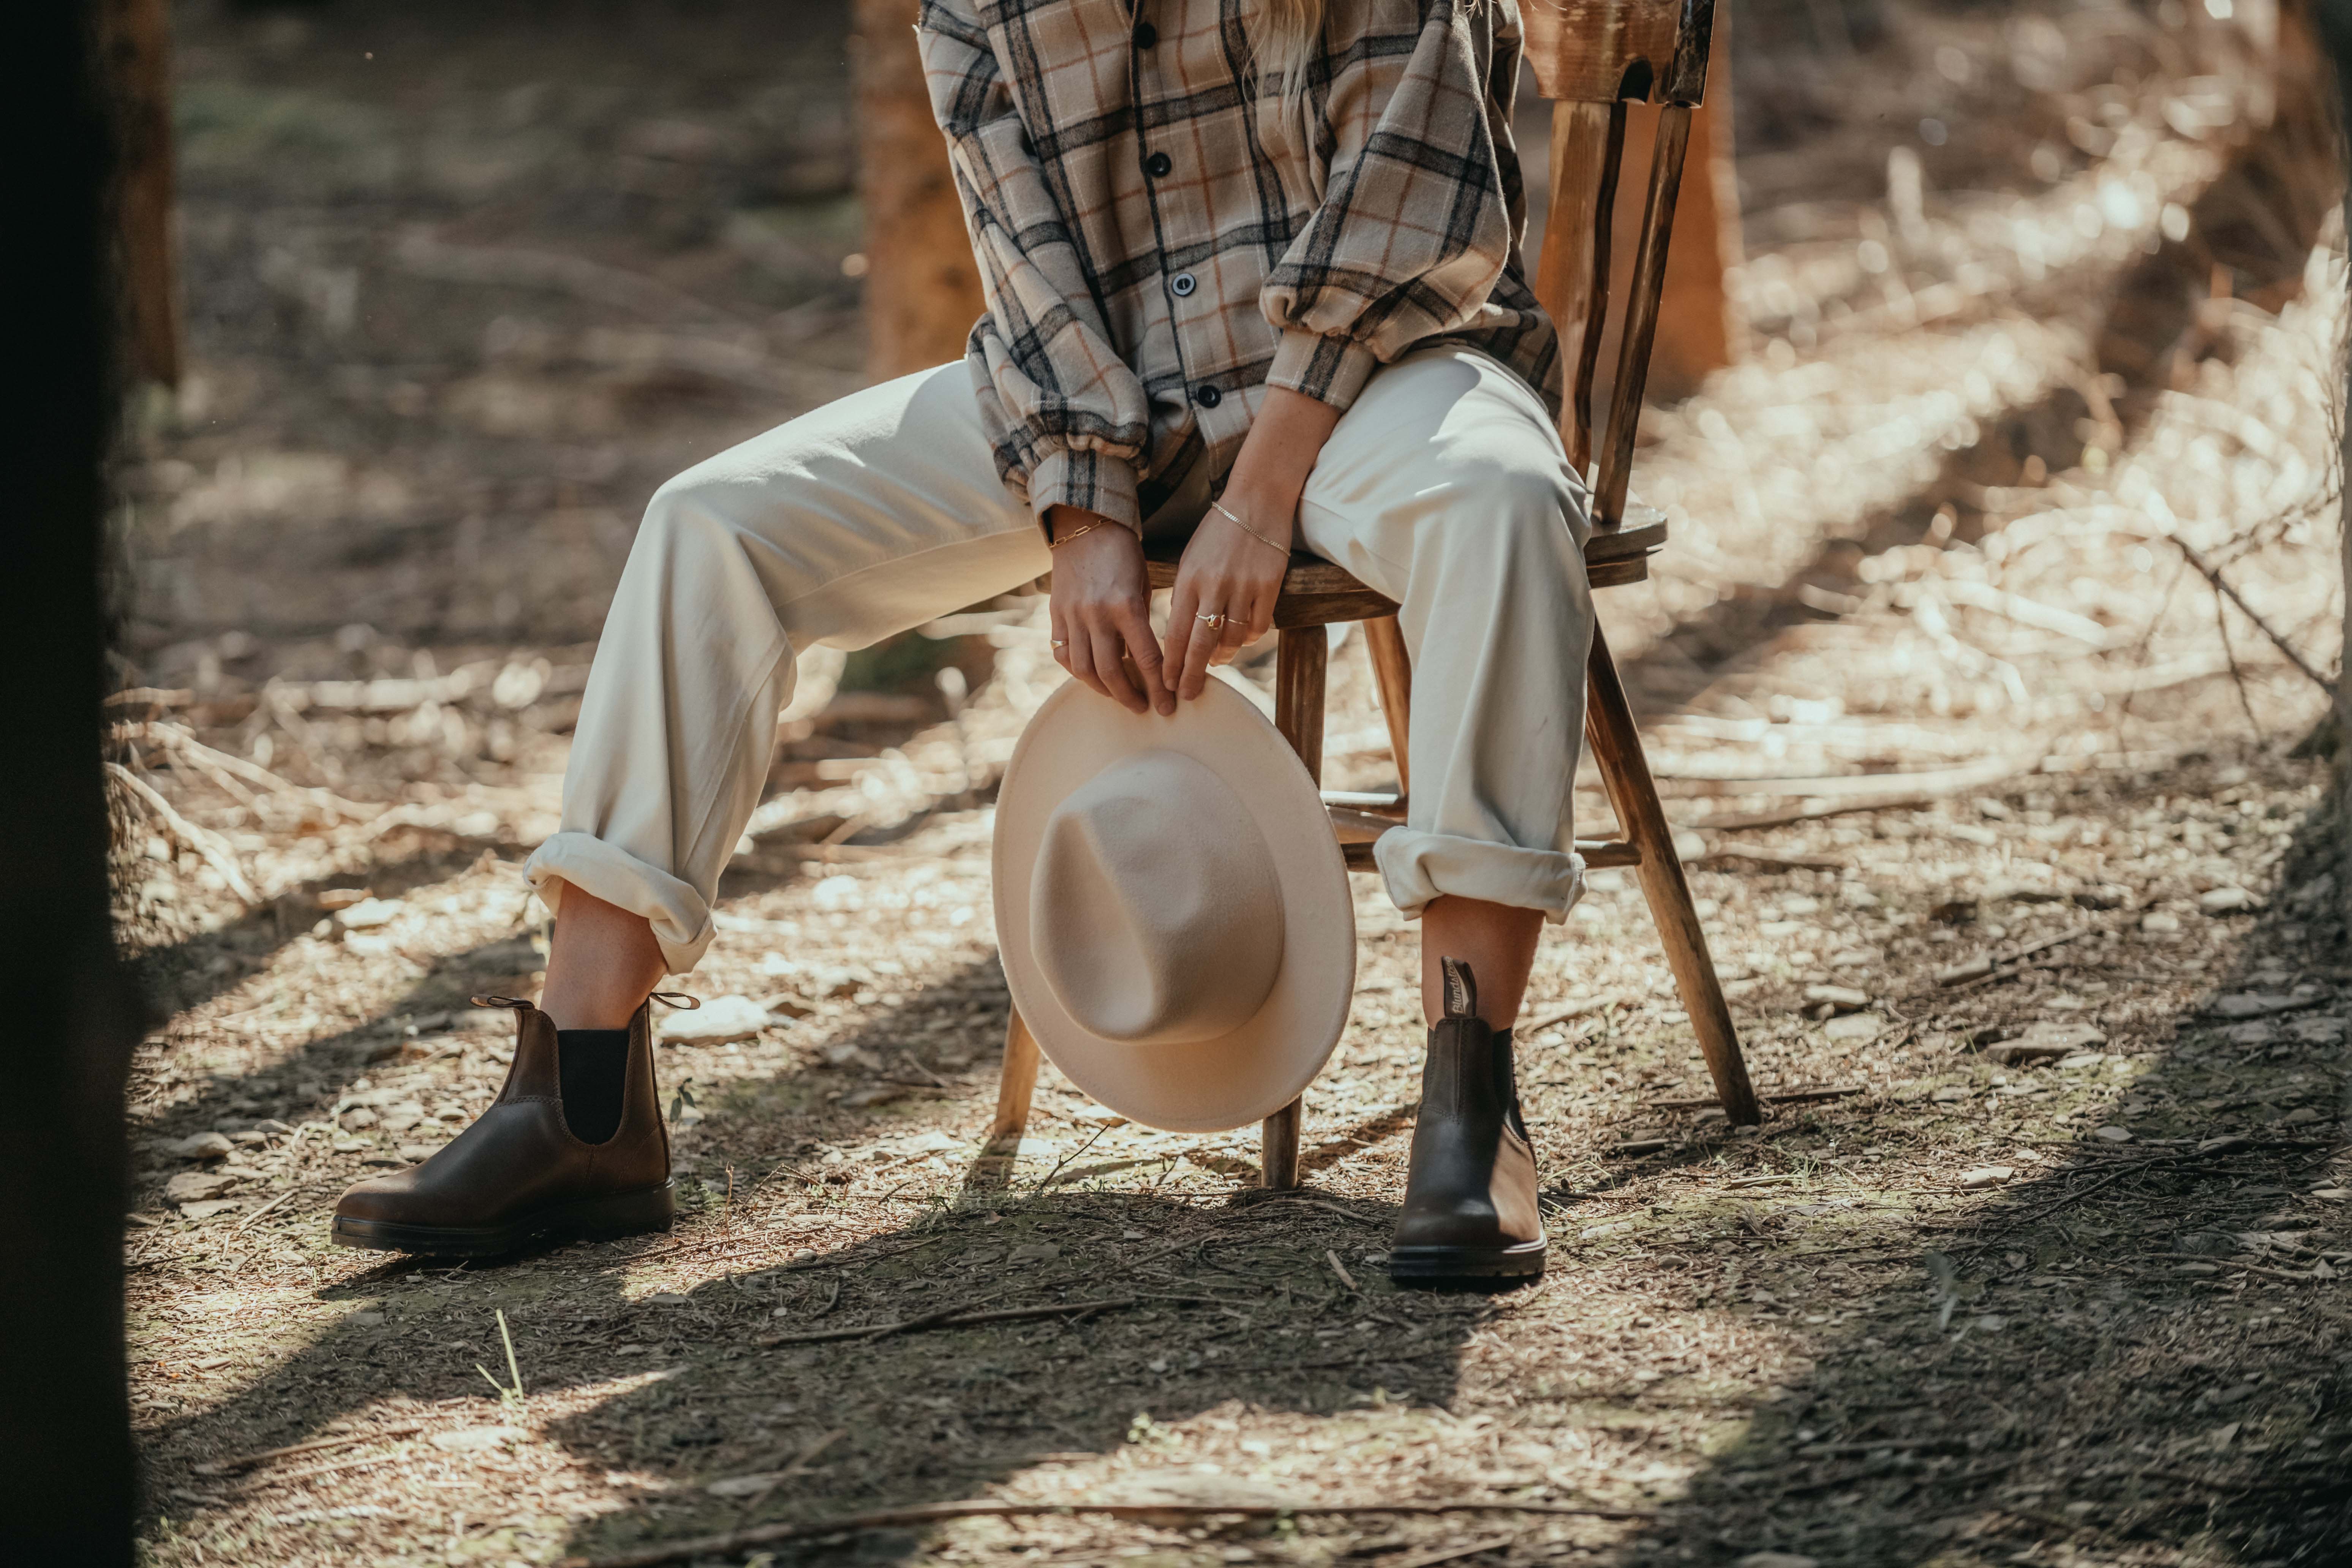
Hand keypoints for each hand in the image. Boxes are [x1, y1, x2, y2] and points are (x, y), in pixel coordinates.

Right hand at [1045, 507, 1171, 715]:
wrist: (1084, 525)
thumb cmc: (1123, 553)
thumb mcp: (1142, 585)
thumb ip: (1141, 623)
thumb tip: (1146, 662)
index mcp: (1126, 605)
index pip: (1146, 659)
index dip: (1159, 688)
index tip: (1168, 706)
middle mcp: (1096, 614)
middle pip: (1111, 673)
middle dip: (1130, 697)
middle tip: (1143, 707)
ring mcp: (1072, 616)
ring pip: (1084, 670)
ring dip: (1104, 690)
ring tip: (1119, 696)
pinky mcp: (1056, 615)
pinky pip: (1064, 655)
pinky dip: (1077, 671)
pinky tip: (1092, 676)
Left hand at [1161, 490, 1292, 699]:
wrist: (1256, 500)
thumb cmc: (1219, 532)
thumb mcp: (1191, 559)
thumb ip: (1185, 595)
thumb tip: (1181, 636)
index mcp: (1188, 578)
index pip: (1174, 633)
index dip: (1170, 664)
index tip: (1166, 684)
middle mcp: (1214, 585)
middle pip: (1200, 644)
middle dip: (1191, 675)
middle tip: (1186, 695)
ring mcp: (1243, 586)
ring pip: (1231, 639)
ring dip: (1222, 657)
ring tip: (1216, 663)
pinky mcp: (1269, 586)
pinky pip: (1258, 627)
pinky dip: (1248, 639)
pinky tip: (1240, 640)